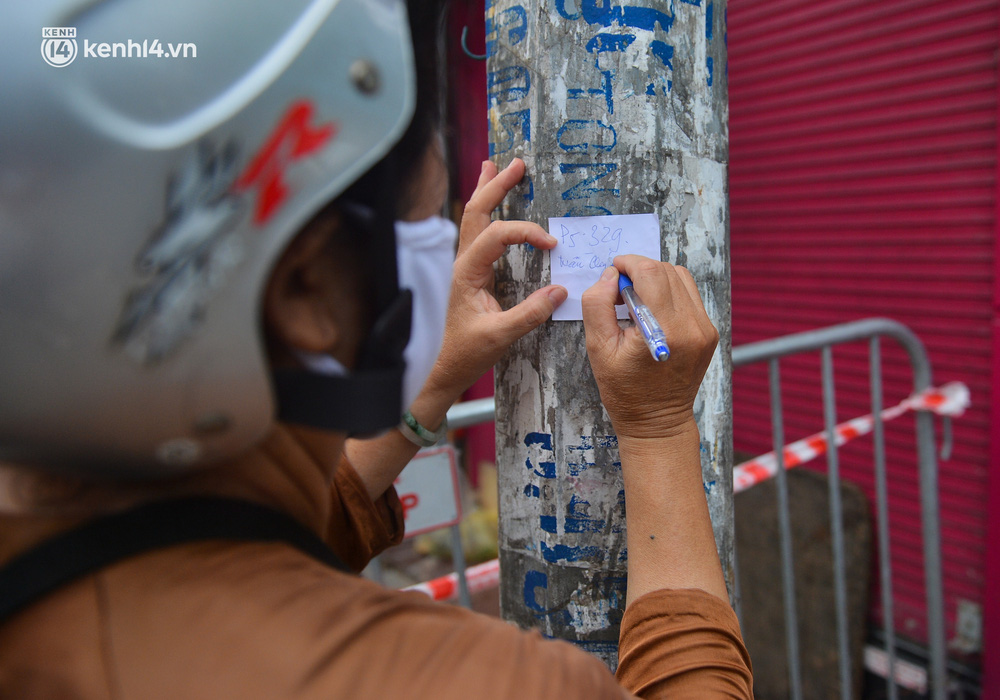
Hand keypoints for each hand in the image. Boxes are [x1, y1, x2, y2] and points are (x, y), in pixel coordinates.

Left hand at [424, 158, 566, 399]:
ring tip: (494, 166)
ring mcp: (465, 265)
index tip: (551, 244)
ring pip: (472, 218)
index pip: (496, 236)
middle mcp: (462, 263)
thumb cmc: (467, 352)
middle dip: (496, 187)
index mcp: (466, 272)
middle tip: (516, 164)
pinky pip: (478, 233)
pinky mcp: (471, 273)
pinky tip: (492, 203)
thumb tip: (560, 291)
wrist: (446, 367)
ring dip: (486, 192)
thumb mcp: (501, 336)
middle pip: (476, 212)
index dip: (525, 233)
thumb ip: (530, 314)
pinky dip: (486, 212)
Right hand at [581, 256, 717, 439]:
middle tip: (620, 291)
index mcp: (664, 331)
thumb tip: (610, 275)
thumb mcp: (598, 349)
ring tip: (636, 300)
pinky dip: (669, 292)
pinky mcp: (709, 332)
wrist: (657, 423)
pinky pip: (689, 295)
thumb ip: (598, 305)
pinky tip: (653, 311)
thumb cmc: (625, 391)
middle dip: (640, 270)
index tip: (613, 272)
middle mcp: (691, 326)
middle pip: (666, 271)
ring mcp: (704, 329)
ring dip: (656, 278)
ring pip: (681, 277)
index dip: (629, 263)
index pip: (651, 273)